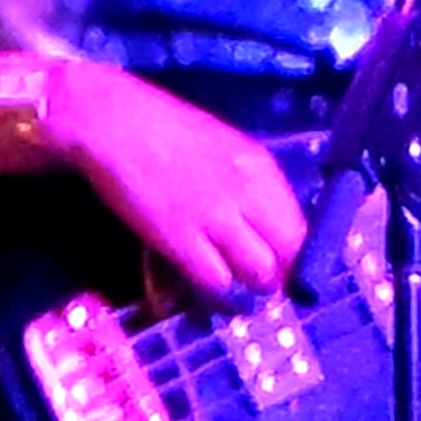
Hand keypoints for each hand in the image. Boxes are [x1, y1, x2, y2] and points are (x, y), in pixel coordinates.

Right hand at [44, 58, 309, 298]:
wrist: (121, 126)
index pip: (300, 221)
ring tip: (240, 294)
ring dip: (251, 288)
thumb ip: (246, 183)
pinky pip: (213, 279)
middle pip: (288, 248)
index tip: (288, 265)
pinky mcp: (180, 239)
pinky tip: (210, 293)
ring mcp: (216, 217)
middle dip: (281, 273)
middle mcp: (249, 192)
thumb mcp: (226, 149)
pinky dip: (217, 292)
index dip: (297, 251)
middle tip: (266, 286)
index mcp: (261, 167)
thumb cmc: (169, 131)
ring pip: (256, 271)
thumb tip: (260, 220)